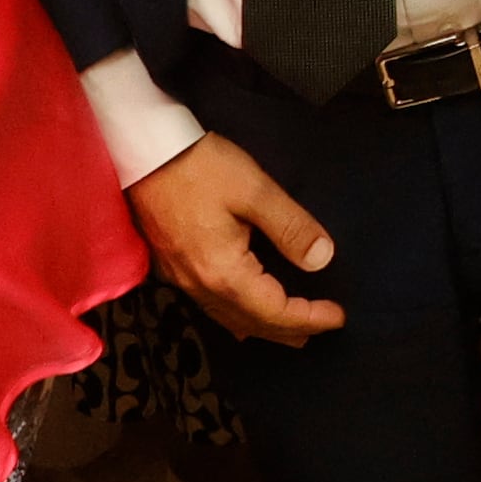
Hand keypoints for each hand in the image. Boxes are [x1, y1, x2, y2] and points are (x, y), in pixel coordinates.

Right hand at [133, 132, 349, 344]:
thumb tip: (322, 260)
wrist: (141, 151)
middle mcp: (200, 285)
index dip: (310, 317)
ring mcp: (181, 279)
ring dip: (262, 327)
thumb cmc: (199, 166)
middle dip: (289, 330)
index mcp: (224, 272)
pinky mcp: (171, 266)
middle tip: (321, 329)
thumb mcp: (254, 190)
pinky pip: (210, 306)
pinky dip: (235, 316)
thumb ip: (290, 227)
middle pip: (251, 322)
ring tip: (289, 330)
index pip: (275, 311)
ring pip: (228, 317)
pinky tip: (241, 311)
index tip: (338, 317)